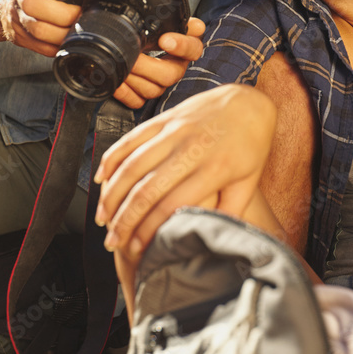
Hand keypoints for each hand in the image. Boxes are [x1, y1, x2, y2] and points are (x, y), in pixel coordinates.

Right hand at [0, 0, 83, 55]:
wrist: (9, 2)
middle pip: (32, 3)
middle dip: (63, 14)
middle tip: (80, 15)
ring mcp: (17, 16)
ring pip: (38, 29)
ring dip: (64, 33)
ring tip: (77, 29)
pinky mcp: (21, 36)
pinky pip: (42, 46)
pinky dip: (59, 46)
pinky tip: (68, 39)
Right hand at [95, 84, 276, 260]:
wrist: (248, 103)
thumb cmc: (250, 146)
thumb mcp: (249, 182)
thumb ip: (230, 212)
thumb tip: (211, 240)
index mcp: (215, 168)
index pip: (173, 205)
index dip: (150, 230)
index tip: (138, 249)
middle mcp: (191, 148)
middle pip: (146, 189)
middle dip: (124, 220)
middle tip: (112, 241)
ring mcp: (174, 131)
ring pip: (132, 165)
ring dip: (112, 194)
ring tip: (102, 218)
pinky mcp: (163, 119)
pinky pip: (130, 140)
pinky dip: (111, 160)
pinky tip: (102, 180)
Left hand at [112, 17, 205, 108]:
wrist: (124, 40)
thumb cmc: (145, 27)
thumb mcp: (158, 18)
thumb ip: (174, 18)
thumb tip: (197, 26)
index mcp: (184, 47)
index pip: (193, 49)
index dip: (181, 46)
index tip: (164, 40)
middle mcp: (174, 67)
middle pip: (170, 74)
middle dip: (147, 65)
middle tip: (132, 55)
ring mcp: (159, 84)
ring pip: (153, 90)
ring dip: (133, 78)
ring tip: (120, 64)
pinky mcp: (144, 95)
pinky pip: (137, 101)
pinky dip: (125, 92)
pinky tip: (116, 81)